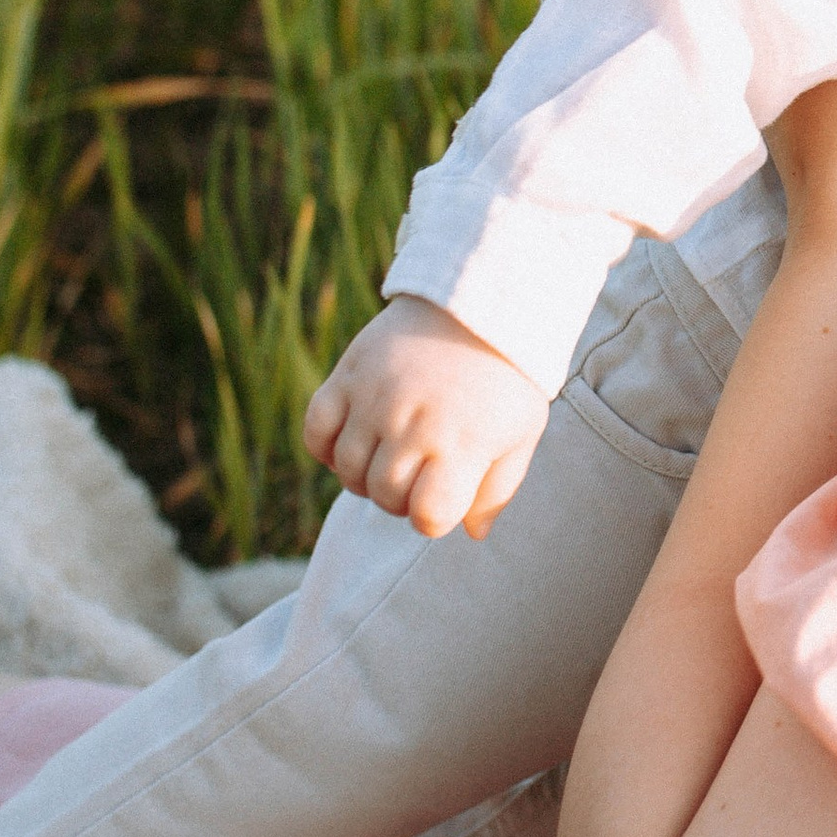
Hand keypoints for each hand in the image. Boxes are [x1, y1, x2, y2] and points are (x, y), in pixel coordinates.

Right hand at [303, 297, 553, 538]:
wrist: (480, 301)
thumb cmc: (506, 377)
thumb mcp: (521, 433)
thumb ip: (497, 490)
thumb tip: (471, 534)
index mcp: (463, 443)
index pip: (428, 517)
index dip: (434, 517)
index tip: (444, 495)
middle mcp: (415, 424)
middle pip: (385, 497)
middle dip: (402, 497)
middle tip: (420, 472)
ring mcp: (377, 399)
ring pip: (349, 471)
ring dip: (367, 475)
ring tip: (392, 453)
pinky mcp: (349, 374)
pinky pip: (316, 432)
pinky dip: (328, 447)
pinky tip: (356, 438)